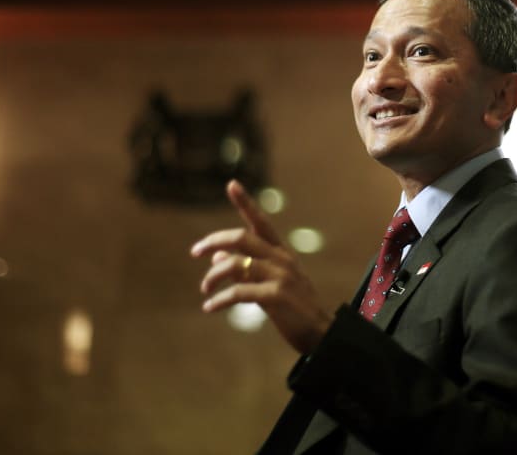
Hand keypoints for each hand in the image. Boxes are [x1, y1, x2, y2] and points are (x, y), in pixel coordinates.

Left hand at [191, 180, 332, 353]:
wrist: (321, 333)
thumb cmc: (294, 308)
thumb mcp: (270, 283)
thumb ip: (245, 268)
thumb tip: (216, 257)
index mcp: (281, 252)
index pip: (261, 222)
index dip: (245, 202)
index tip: (231, 184)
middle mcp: (281, 258)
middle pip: (241, 238)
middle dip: (214, 241)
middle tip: (195, 251)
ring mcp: (280, 276)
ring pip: (236, 264)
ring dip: (213, 276)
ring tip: (204, 289)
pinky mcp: (276, 296)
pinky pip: (239, 291)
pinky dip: (220, 299)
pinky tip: (210, 307)